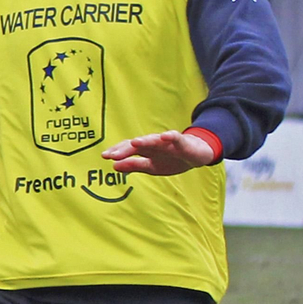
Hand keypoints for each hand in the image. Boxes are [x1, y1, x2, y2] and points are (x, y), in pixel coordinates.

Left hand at [102, 130, 218, 175]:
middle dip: (125, 148)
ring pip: (155, 140)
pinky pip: (177, 137)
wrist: (197, 155)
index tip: (105, 156)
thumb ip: (134, 165)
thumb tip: (114, 166)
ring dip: (145, 140)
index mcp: (146, 150)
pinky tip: (165, 136)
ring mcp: (168, 142)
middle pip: (138, 144)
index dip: (117, 151)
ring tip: (135, 142)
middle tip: (113, 154)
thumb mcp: (151, 167)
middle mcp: (154, 144)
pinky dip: (171, 136)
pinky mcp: (183, 142)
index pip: (128, 149)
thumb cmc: (172, 159)